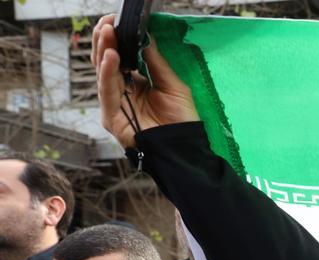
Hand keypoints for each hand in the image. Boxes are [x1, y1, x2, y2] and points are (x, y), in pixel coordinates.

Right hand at [92, 14, 199, 148]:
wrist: (184, 148)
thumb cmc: (182, 120)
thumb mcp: (172, 85)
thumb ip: (156, 62)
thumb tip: (145, 37)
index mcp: (135, 83)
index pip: (119, 57)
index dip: (116, 39)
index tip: (116, 21)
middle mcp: (121, 91)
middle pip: (106, 62)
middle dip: (105, 40)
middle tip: (108, 22)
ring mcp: (114, 104)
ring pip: (102, 72)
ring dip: (104, 50)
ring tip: (108, 32)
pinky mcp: (111, 116)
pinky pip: (106, 91)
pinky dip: (107, 72)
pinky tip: (110, 56)